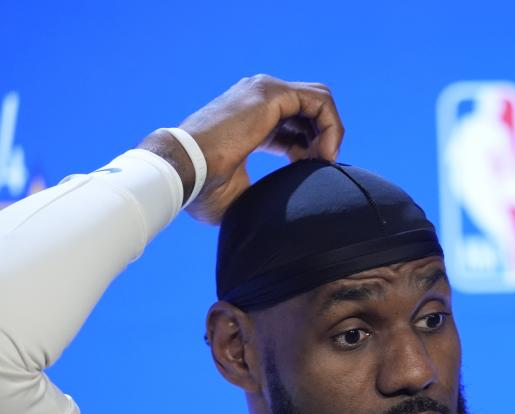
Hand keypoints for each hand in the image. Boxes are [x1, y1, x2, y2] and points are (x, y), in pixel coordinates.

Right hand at [138, 75, 343, 223]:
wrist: (182, 173)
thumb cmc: (202, 189)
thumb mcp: (240, 194)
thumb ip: (264, 194)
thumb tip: (278, 220)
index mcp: (250, 120)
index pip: (294, 124)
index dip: (310, 148)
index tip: (309, 173)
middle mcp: (257, 99)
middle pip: (310, 109)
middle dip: (323, 137)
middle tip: (321, 167)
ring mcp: (263, 91)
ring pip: (319, 101)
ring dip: (331, 132)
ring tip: (323, 163)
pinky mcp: (271, 93)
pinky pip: (319, 102)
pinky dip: (331, 127)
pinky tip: (322, 156)